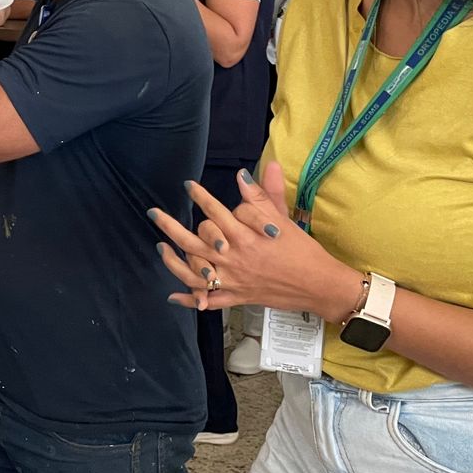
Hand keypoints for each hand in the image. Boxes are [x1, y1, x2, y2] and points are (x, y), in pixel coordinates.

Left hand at [147, 163, 363, 320]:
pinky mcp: (236, 298)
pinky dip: (190, 299)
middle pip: (193, 241)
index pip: (215, 212)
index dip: (200, 196)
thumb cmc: (302, 250)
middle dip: (170, 226)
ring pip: (193, 271)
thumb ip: (262, 195)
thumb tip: (244, 173)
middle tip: (154, 213)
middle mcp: (234, 258)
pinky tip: (173, 296)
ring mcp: (233, 280)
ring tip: (160, 247)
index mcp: (245, 236)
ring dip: (173, 260)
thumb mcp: (283, 218)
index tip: (187, 186)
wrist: (318, 285)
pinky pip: (208, 300)